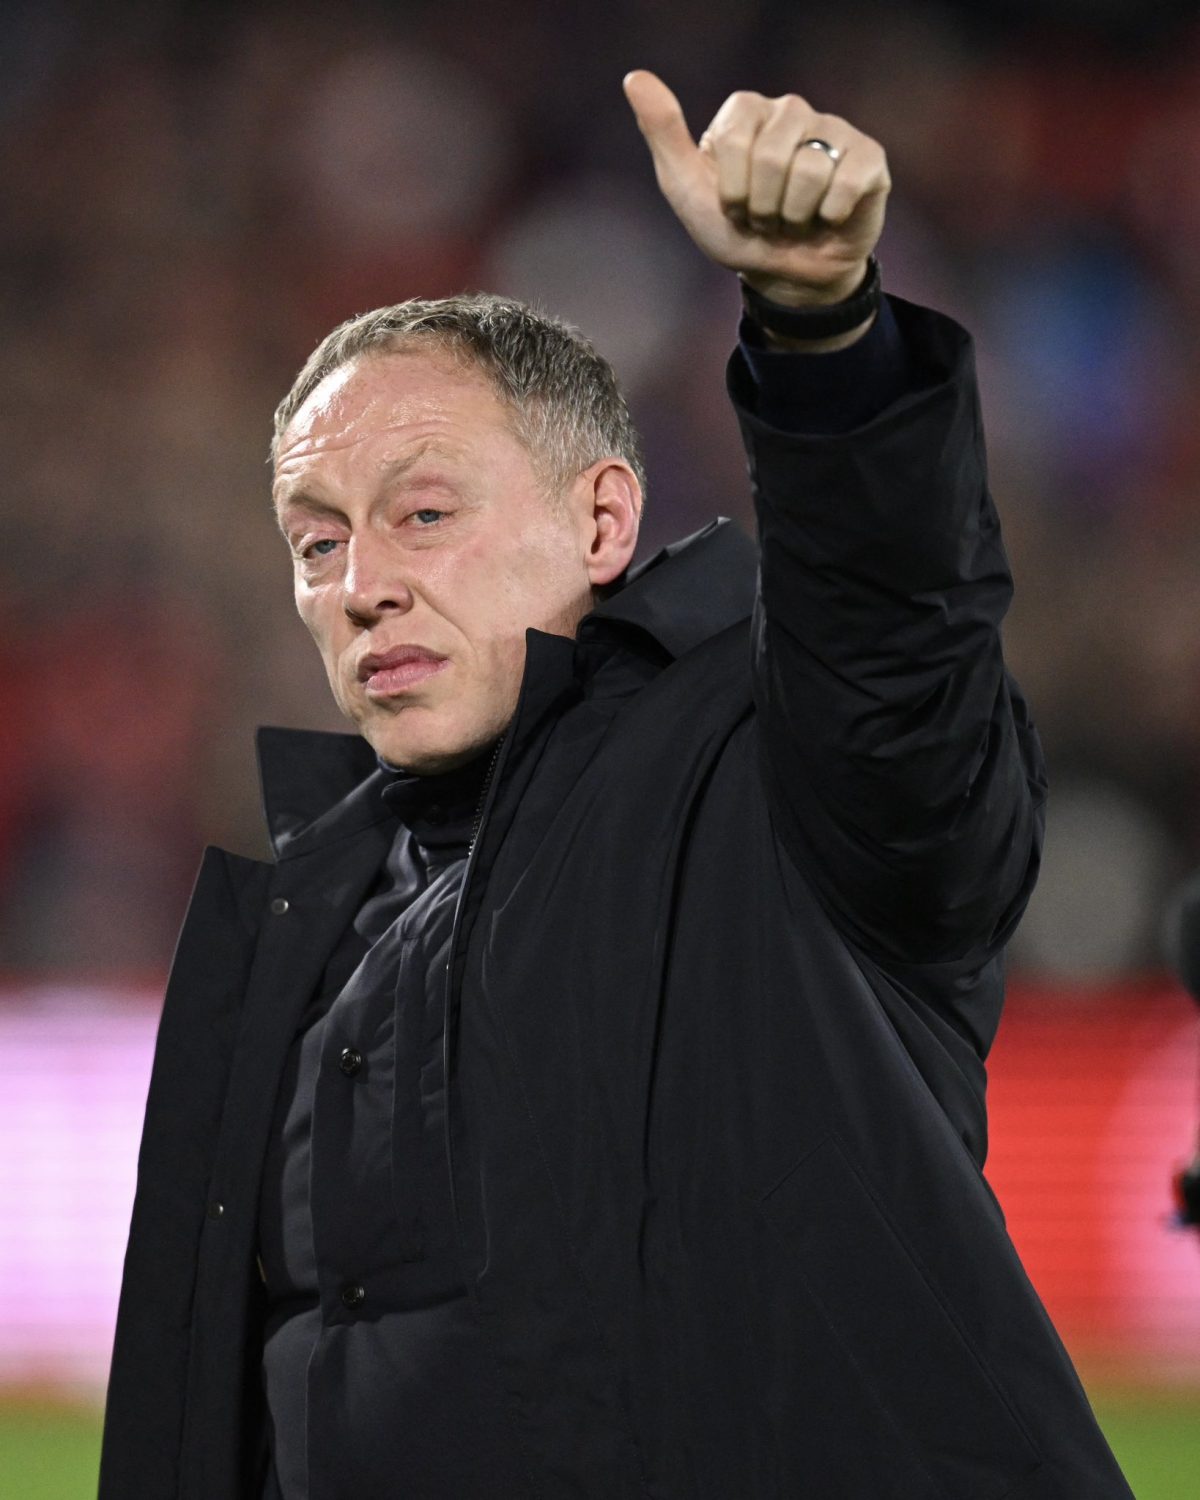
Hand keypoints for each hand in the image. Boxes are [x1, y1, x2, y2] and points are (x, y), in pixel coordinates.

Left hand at [623, 71, 889, 308]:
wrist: (785, 276)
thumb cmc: (736, 231)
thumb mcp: (687, 189)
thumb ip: (663, 132)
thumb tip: (635, 76)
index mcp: (746, 111)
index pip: (735, 139)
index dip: (732, 189)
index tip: (734, 206)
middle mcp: (791, 110)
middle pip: (772, 158)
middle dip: (763, 208)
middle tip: (766, 219)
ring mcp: (833, 130)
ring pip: (809, 173)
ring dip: (794, 217)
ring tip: (793, 220)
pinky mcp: (868, 158)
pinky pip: (847, 183)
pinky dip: (830, 216)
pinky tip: (827, 217)